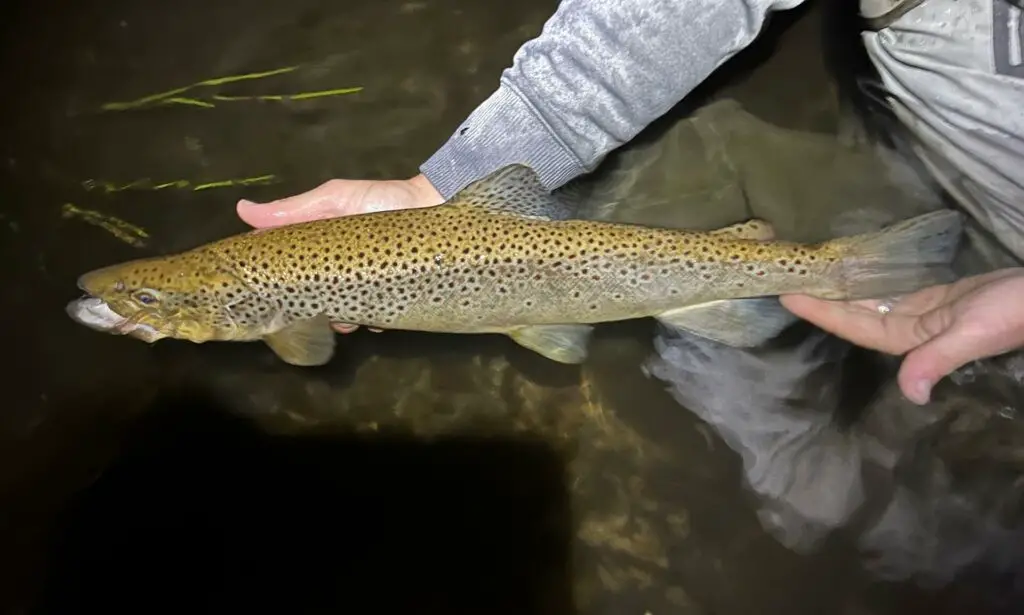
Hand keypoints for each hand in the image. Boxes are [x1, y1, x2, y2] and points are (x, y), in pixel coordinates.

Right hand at [237, 173, 443, 333]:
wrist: (440, 207)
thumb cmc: (386, 200)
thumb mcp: (336, 199)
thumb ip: (293, 209)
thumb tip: (242, 210)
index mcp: (322, 246)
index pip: (289, 268)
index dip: (274, 281)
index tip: (264, 290)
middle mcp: (341, 269)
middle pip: (314, 297)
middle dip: (311, 306)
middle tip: (316, 305)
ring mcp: (366, 285)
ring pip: (342, 313)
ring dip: (340, 317)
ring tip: (347, 314)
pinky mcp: (391, 299)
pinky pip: (374, 319)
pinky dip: (371, 320)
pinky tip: (374, 316)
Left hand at [780, 268, 1023, 404]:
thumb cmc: (1016, 312)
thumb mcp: (975, 333)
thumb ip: (939, 359)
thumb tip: (911, 393)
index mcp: (915, 340)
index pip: (856, 326)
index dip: (821, 312)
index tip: (787, 296)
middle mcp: (913, 330)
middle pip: (855, 314)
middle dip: (821, 300)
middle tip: (784, 278)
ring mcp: (925, 314)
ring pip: (871, 302)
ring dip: (841, 290)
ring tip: (807, 273)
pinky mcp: (940, 298)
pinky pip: (893, 291)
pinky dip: (869, 282)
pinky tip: (850, 272)